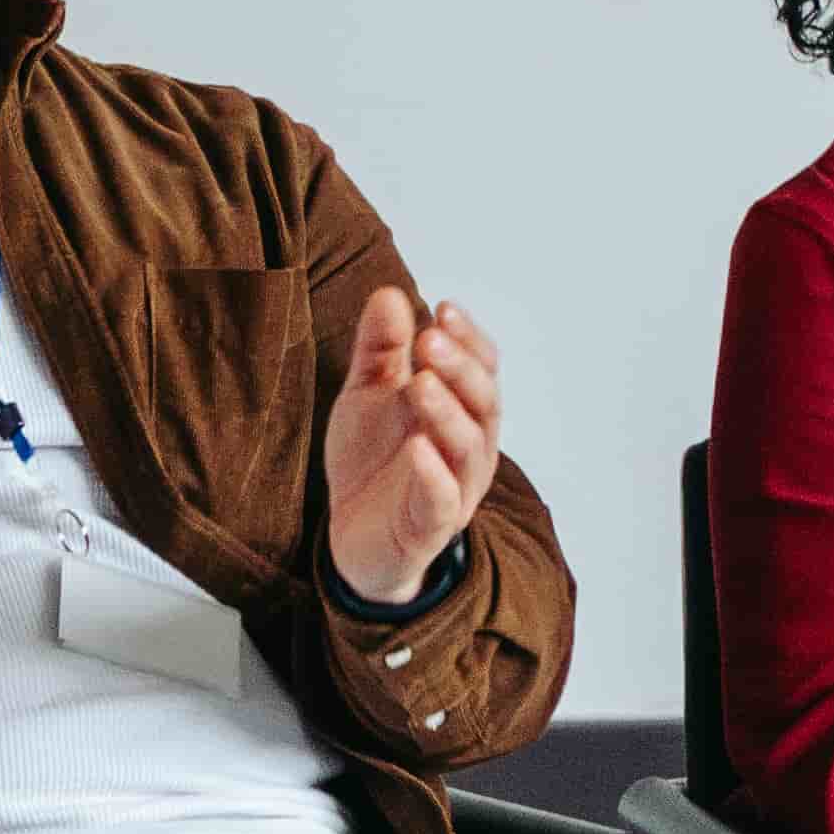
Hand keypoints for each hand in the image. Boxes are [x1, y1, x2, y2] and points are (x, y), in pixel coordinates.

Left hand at [324, 283, 503, 609]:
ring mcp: (454, 490)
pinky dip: (433, 474)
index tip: (442, 308)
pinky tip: (417, 448)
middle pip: (483, 404)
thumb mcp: (367, 395)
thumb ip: (379, 349)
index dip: (469, 340)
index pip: (482, 370)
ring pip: (467, 449)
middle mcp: (468, 450)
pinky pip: (441, 501)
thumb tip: (390, 294)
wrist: (350, 539)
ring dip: (447, 412)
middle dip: (460, 368)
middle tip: (430, 338)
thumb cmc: (372, 462)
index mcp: (461, 412)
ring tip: (421, 382)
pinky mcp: (428, 528)